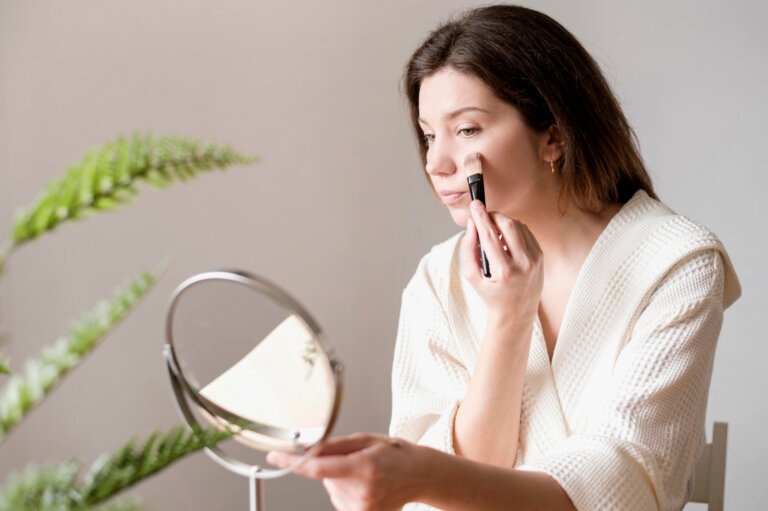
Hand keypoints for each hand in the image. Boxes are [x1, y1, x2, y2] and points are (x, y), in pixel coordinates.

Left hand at [267, 434, 424, 510]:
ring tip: (366, 473)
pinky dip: (346, 490)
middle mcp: (362, 492)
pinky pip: (339, 499)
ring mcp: (362, 508)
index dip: (293, 462)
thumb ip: (334, 445)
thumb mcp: (366, 440)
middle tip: (357, 459)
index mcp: (364, 467)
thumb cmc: (395, 453)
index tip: (274, 457)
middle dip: (332, 465)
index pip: (318, 467)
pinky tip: (366, 485)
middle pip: (325, 477)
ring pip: (331, 488)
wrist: (420, 476)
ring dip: (340, 479)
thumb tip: (307, 448)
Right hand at [462, 200, 542, 323]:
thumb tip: (472, 223)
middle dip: (493, 215)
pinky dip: (514, 230)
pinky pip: (526, 233)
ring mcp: (535, 260)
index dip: (480, 216)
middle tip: (483, 216)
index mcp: (503, 271)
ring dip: (503, 222)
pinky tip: (505, 239)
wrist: (515, 312)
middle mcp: (523, 264)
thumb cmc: (490, 294)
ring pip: (519, 226)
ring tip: (493, 231)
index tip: (474, 204)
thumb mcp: (472, 276)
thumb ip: (468, 248)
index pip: (490, 235)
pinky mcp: (541, 257)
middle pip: (508, 224)